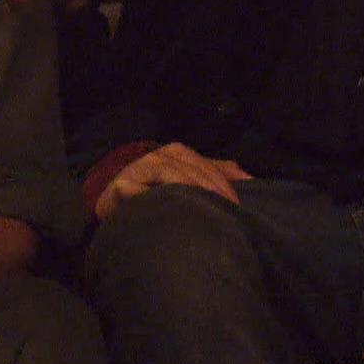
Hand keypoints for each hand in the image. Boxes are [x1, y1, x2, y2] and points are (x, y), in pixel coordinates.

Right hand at [95, 142, 250, 220]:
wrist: (115, 208)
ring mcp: (137, 170)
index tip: (238, 205)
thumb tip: (249, 177)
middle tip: (228, 210)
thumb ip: (216, 175)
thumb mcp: (188, 181)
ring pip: (167, 173)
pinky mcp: (121, 188)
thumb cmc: (156, 195)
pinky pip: (140, 192)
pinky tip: (171, 211)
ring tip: (207, 209)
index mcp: (174, 153)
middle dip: (210, 187)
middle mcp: (156, 157)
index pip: (203, 164)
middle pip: (188, 167)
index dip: (222, 183)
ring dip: (189, 188)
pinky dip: (155, 199)